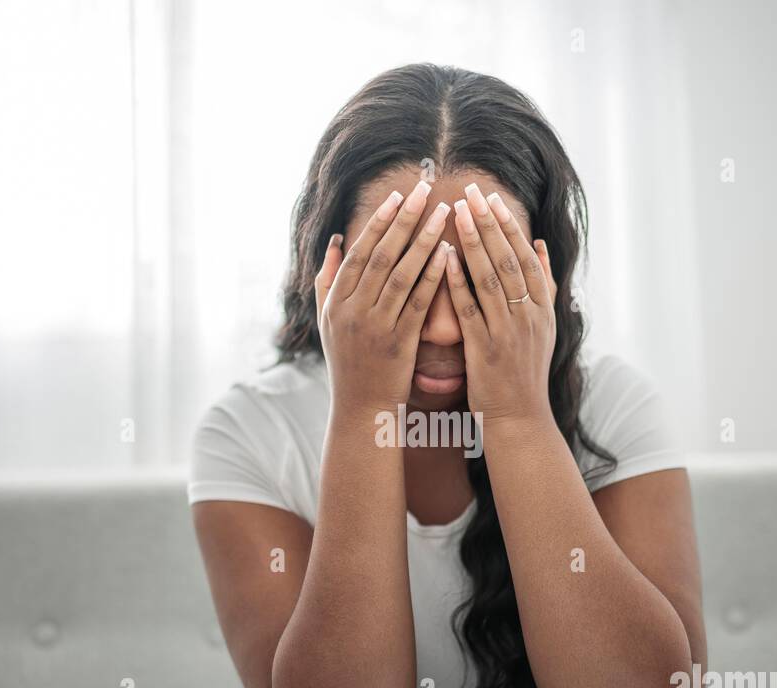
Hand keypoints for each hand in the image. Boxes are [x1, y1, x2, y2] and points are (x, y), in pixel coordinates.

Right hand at [314, 179, 451, 415]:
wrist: (361, 409)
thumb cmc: (348, 364)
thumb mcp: (327, 321)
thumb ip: (328, 281)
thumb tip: (337, 242)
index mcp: (336, 302)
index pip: (359, 252)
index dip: (379, 222)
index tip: (397, 195)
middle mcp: (353, 311)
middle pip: (380, 255)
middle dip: (404, 219)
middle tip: (423, 189)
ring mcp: (375, 327)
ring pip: (401, 274)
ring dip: (423, 240)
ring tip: (443, 212)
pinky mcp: (399, 343)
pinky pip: (418, 303)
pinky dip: (432, 276)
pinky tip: (449, 253)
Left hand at [444, 182, 557, 426]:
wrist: (520, 418)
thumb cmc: (524, 371)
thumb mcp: (544, 326)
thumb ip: (542, 285)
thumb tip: (539, 244)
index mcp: (542, 307)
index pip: (524, 255)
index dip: (506, 224)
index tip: (489, 197)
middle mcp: (528, 315)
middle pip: (507, 259)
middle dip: (487, 222)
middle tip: (469, 191)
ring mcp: (508, 332)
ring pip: (490, 278)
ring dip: (472, 242)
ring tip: (455, 213)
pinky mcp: (485, 349)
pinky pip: (470, 309)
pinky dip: (458, 282)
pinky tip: (444, 258)